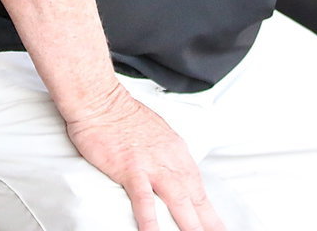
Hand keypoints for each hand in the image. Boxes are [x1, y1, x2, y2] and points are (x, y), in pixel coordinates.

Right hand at [64, 85, 225, 230]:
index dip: (209, 212)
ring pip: (177, 199)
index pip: (198, 187)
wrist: (100, 99)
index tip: (217, 227)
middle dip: (207, 222)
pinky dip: (150, 218)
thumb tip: (171, 175)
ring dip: (189, 223)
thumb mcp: (154, 134)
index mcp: (176, 151)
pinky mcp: (130, 168)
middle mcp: (169, 159)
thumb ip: (165, 156)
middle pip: (194, 197)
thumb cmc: (121, 115)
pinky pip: (142, 198)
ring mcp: (151, 164)